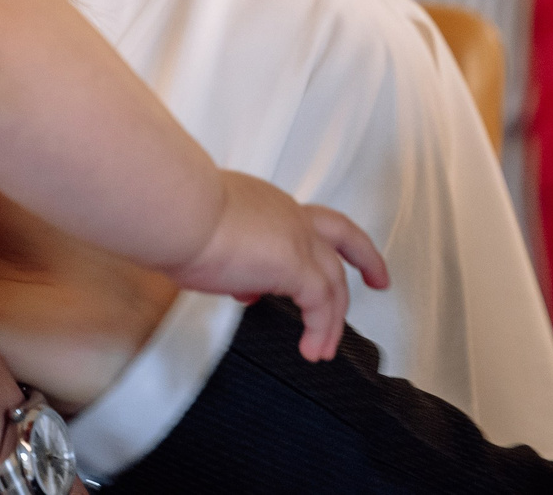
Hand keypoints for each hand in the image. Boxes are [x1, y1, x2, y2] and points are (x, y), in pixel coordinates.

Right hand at [169, 171, 389, 361]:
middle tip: (377, 278)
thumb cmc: (175, 216)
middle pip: (341, 234)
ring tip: (323, 349)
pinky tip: (312, 348)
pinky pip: (322, 304)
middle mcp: (287, 214)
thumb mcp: (206, 236)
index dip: (309, 241)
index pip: (298, 221)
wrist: (176, 210)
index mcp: (265, 203)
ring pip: (334, 279)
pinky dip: (322, 329)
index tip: (315, 257)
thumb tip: (244, 287)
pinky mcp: (296, 264)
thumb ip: (231, 260)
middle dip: (364, 256)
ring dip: (333, 318)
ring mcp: (296, 238)